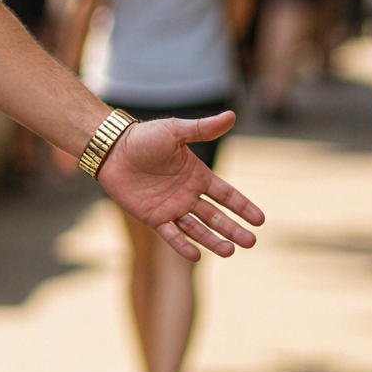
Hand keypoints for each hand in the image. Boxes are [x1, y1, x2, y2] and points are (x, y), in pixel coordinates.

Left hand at [99, 111, 263, 261]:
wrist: (111, 149)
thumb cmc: (143, 137)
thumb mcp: (175, 132)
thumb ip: (202, 129)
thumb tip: (231, 115)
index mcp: (196, 175)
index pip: (226, 195)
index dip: (243, 207)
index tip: (260, 220)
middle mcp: (187, 194)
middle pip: (216, 216)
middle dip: (233, 229)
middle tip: (251, 243)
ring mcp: (170, 207)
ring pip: (197, 228)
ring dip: (213, 240)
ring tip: (230, 252)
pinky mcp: (152, 217)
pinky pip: (170, 234)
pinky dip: (182, 245)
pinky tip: (196, 256)